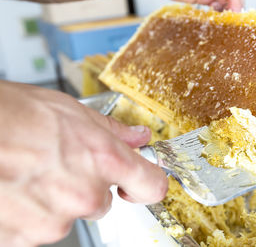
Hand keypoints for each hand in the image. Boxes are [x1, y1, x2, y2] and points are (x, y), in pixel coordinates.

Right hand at [0, 81, 167, 245]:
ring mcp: (52, 222)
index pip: (151, 186)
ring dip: (54, 200)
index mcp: (103, 161)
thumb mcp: (71, 112)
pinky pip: (38, 228)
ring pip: (67, 215)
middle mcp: (84, 196)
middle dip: (85, 186)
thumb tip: (137, 137)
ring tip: (29, 173)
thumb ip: (111, 131)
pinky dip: (30, 213)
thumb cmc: (11, 115)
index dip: (148, 184)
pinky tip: (15, 188)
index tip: (139, 183)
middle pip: (101, 202)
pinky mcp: (24, 239)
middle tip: (58, 164)